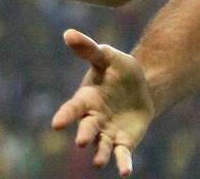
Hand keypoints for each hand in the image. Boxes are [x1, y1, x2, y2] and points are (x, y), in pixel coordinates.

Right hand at [51, 29, 153, 175]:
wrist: (142, 86)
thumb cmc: (119, 70)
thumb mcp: (106, 56)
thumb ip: (88, 48)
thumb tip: (69, 33)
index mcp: (86, 98)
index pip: (72, 108)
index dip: (65, 115)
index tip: (57, 124)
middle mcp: (93, 118)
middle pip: (87, 128)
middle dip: (84, 135)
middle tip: (82, 142)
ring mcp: (108, 131)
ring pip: (101, 145)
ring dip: (100, 154)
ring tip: (98, 162)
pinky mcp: (123, 141)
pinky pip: (121, 154)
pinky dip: (122, 163)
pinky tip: (125, 172)